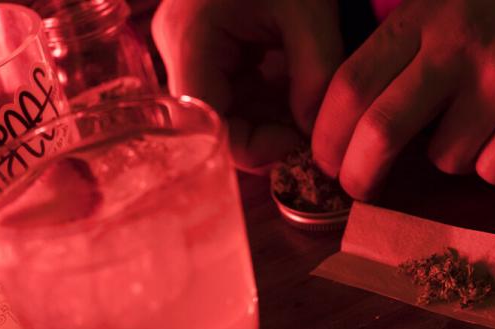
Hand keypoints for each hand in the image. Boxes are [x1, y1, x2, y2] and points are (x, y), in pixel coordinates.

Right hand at [152, 0, 342, 169]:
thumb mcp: (308, 11)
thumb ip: (316, 78)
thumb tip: (315, 137)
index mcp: (191, 38)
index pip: (212, 128)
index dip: (257, 149)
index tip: (303, 145)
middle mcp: (178, 51)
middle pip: (217, 124)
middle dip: (268, 136)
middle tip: (313, 137)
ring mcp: (190, 51)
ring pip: (227, 113)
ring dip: (270, 121)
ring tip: (309, 112)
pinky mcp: (207, 49)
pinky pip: (234, 92)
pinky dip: (267, 101)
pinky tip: (295, 92)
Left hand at [313, 0, 494, 199]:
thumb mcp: (438, 1)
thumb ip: (396, 46)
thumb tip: (342, 113)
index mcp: (422, 17)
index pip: (351, 85)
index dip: (327, 135)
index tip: (324, 160)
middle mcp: (459, 47)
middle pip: (382, 131)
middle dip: (359, 173)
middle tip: (356, 187)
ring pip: (445, 159)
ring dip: (445, 155)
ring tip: (467, 122)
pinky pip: (493, 170)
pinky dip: (491, 162)